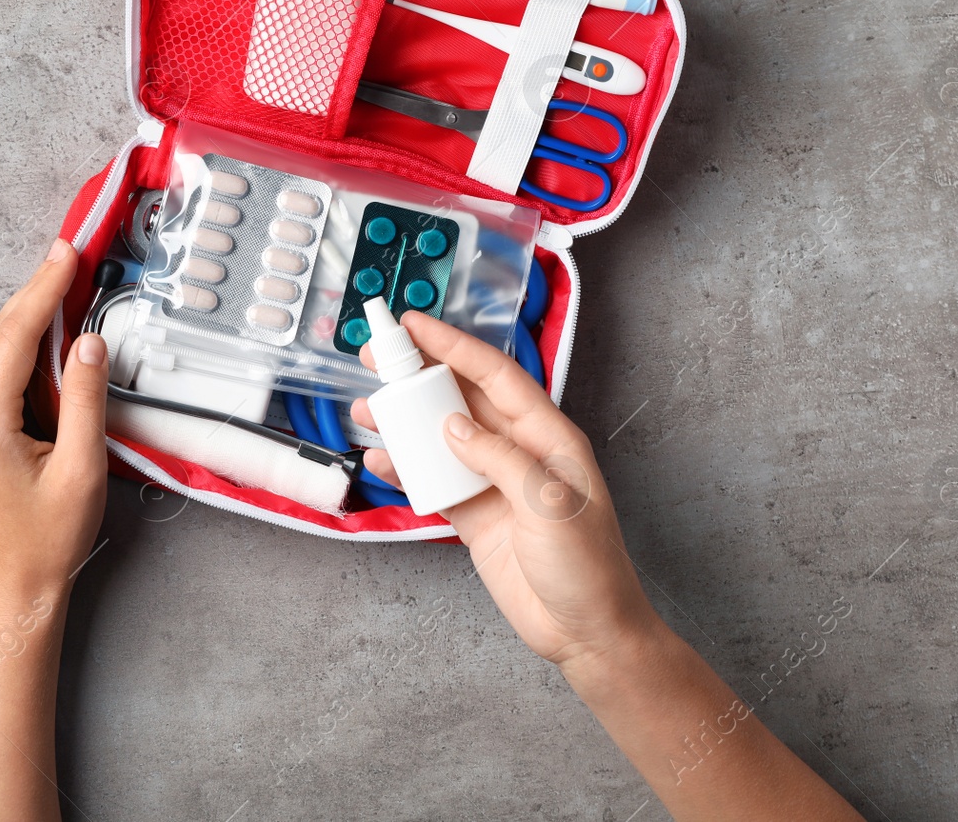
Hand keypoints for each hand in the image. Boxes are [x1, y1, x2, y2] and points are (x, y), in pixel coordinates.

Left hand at [0, 238, 108, 608]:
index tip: (64, 255)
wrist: (14, 585)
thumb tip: (87, 343)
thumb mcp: (82, 469)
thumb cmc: (47, 539)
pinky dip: (17, 347)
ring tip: (61, 286)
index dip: (42, 291)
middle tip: (66, 257)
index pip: (14, 338)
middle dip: (33, 294)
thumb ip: (84, 399)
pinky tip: (43, 337)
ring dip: (25, 319)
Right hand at [352, 312, 661, 673]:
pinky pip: (434, 480)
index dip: (455, 346)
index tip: (415, 325)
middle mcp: (521, 451)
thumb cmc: (589, 569)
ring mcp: (495, 482)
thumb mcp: (548, 505)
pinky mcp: (476, 514)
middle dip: (420, 374)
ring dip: (405, 422)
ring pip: (441, 437)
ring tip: (368, 410)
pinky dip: (406, 469)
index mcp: (550, 436)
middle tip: (376, 357)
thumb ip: (499, 459)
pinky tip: (382, 461)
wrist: (586, 633)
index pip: (496, 376)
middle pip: (463, 398)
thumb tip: (451, 426)